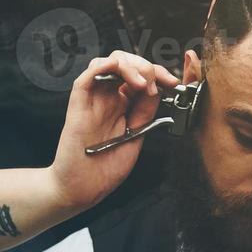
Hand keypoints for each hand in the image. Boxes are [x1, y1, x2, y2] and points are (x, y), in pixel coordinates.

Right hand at [48, 52, 179, 213]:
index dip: (158, 73)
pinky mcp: (78, 104)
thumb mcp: (135, 137)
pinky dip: (106, 66)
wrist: (82, 188)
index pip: (139, 75)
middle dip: (146, 66)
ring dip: (129, 65)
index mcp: (121, 105)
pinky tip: (122, 74)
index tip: (174, 83)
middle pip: (125, 63)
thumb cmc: (104, 168)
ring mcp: (92, 100)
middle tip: (157, 84)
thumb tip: (158, 89)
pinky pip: (88, 75)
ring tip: (141, 84)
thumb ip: (144, 113)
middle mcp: (107, 98)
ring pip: (108, 62)